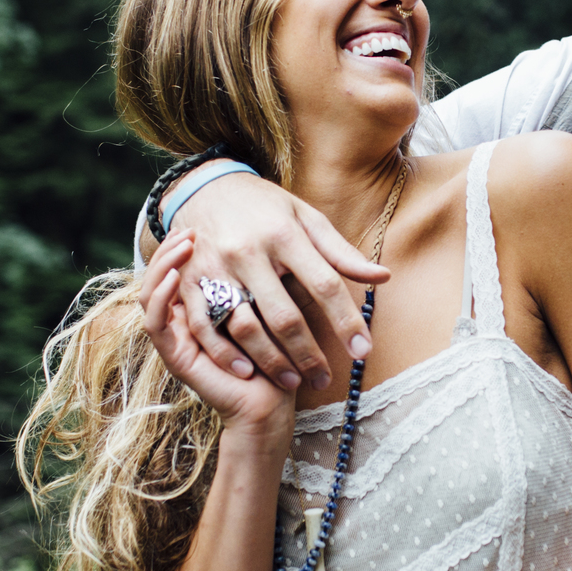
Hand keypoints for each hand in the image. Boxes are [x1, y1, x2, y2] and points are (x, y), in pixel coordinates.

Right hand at [137, 231, 294, 435]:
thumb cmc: (285, 358)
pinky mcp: (174, 354)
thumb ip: (286, 279)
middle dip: (173, 247)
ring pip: (151, 293)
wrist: (273, 406)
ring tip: (183, 242)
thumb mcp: (289, 308)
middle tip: (190, 223)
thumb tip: (304, 246)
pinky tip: (175, 276)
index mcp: (206, 304)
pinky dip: (160, 297)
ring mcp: (176, 338)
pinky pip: (155, 321)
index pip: (186, 266)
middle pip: (163, 274)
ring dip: (163, 265)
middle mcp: (185, 320)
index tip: (208, 222)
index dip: (190, 241)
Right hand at [161, 171, 390, 391]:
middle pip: (284, 315)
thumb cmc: (264, 208)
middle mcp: (248, 252)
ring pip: (245, 328)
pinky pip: (204, 327)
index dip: (346, 321)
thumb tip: (383, 277)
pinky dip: (224, 354)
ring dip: (271, 362)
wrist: (203, 187)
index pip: (324, 285)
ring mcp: (215, 268)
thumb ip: (340, 253)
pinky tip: (246, 373)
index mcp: (283, 234)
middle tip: (325, 380)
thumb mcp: (305, 218)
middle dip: (308, 354)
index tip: (363, 352)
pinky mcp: (188, 282)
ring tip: (294, 383)